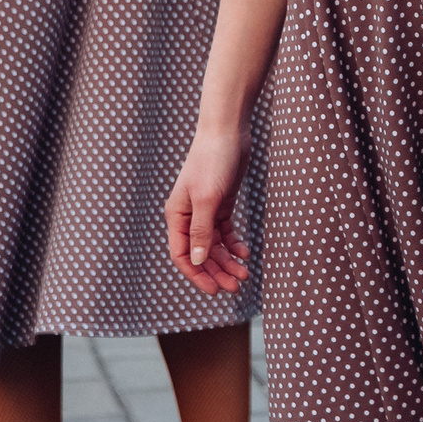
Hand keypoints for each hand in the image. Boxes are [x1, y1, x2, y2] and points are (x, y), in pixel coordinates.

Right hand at [165, 124, 251, 294]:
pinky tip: (245, 252)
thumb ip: (202, 231)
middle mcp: (188, 216)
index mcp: (177, 216)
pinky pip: (225, 232)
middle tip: (236, 286)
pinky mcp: (222, 204)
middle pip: (201, 253)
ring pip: (214, 245)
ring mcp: (205, 210)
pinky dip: (234, 243)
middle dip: (217, 271)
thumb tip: (199, 261)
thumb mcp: (207, 198)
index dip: (197, 275)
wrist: (228, 132)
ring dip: (227, 260)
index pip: (182, 255)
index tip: (215, 289)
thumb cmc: (213, 161)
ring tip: (245, 273)